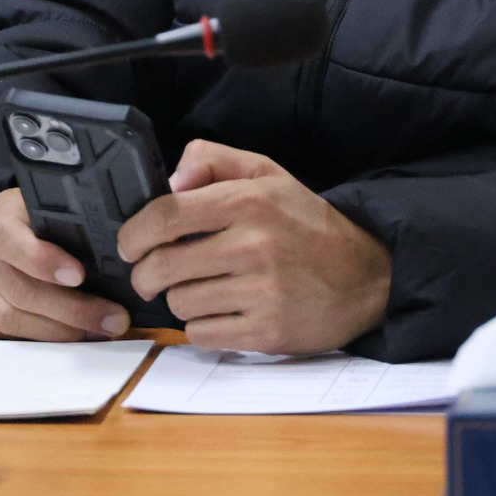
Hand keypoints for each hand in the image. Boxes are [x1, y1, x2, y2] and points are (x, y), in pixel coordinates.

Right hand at [0, 188, 130, 341]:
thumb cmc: (27, 218)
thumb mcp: (40, 208)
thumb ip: (65, 225)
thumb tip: (114, 260)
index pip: (10, 239)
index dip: (42, 260)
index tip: (79, 275)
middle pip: (21, 289)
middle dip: (72, 309)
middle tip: (113, 319)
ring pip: (13, 318)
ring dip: (61, 331)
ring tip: (99, 331)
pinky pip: (6, 334)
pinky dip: (42, 339)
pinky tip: (72, 337)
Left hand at [118, 140, 390, 353]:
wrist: (366, 275)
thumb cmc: (307, 224)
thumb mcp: (268, 173)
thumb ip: (213, 160)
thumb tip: (170, 182)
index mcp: (249, 200)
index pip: (165, 215)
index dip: (134, 233)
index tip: (130, 244)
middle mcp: (254, 244)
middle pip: (162, 266)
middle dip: (145, 274)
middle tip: (152, 274)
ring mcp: (261, 291)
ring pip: (179, 303)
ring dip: (180, 299)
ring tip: (203, 288)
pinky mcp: (267, 331)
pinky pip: (202, 334)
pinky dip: (203, 326)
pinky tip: (224, 311)